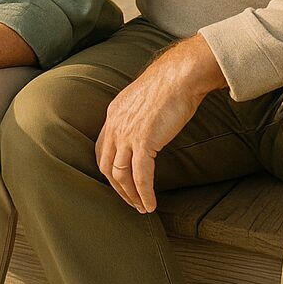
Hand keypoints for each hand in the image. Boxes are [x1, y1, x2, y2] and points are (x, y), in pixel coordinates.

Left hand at [96, 34, 226, 213]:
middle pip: (107, 166)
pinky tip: (151, 204)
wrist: (179, 75)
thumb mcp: (142, 100)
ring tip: (142, 208)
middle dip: (118, 189)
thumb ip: (136, 116)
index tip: (120, 183)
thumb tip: (144, 130)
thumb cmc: (168, 85)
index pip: (102, 149)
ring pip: (121, 175)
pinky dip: (144, 193)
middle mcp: (115, 124)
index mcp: (113, 114)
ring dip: (131, 196)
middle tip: (131, 201)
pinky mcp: (143, 141)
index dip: (109, 170)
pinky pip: (140, 176)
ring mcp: (127, 133)